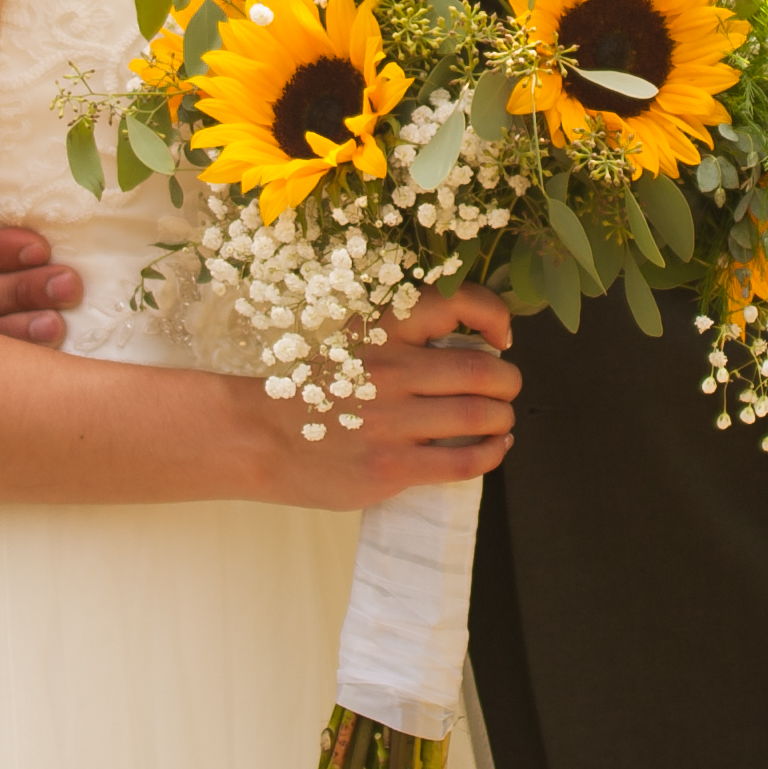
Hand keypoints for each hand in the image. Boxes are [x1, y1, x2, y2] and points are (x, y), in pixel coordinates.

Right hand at [251, 287, 519, 507]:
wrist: (259, 438)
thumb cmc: (312, 394)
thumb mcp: (351, 345)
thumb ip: (401, 342)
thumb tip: (471, 350)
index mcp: (380, 330)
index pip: (455, 301)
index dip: (493, 315)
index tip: (500, 335)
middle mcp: (391, 369)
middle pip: (483, 371)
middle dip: (508, 383)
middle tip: (505, 389)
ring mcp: (391, 420)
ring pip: (481, 416)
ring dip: (503, 419)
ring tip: (499, 420)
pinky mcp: (391, 466)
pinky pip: (465, 461)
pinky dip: (492, 454)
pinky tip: (493, 448)